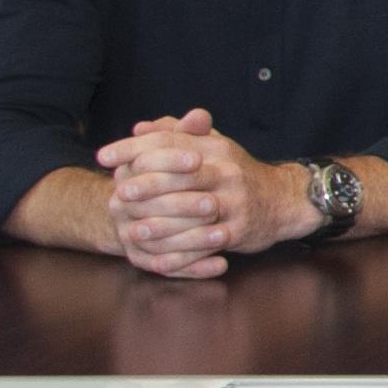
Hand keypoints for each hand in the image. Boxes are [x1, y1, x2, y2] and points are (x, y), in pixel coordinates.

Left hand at [95, 110, 314, 274]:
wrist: (284, 200)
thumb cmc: (237, 174)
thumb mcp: (212, 147)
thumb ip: (176, 134)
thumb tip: (139, 129)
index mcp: (215, 147)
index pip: (169, 140)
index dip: (133, 148)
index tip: (103, 157)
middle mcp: (226, 170)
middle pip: (179, 174)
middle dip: (145, 185)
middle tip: (118, 195)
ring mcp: (235, 200)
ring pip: (191, 211)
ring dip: (159, 223)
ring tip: (131, 231)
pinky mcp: (241, 228)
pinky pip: (207, 241)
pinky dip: (182, 252)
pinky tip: (158, 257)